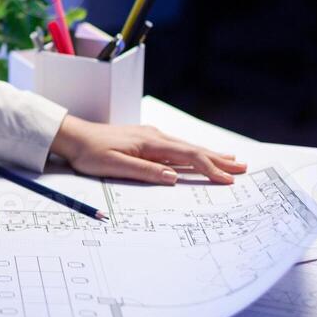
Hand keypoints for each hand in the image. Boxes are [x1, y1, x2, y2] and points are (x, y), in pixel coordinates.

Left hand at [49, 116, 246, 184]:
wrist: (73, 136)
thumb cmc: (90, 152)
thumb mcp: (114, 166)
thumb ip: (144, 171)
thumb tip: (173, 177)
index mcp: (150, 143)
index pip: (188, 157)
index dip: (210, 169)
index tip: (228, 180)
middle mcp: (155, 137)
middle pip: (194, 149)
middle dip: (219, 160)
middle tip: (243, 167)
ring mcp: (151, 137)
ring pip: (187, 147)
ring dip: (210, 155)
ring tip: (230, 160)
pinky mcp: (146, 140)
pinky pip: (176, 147)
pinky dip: (193, 152)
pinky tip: (198, 155)